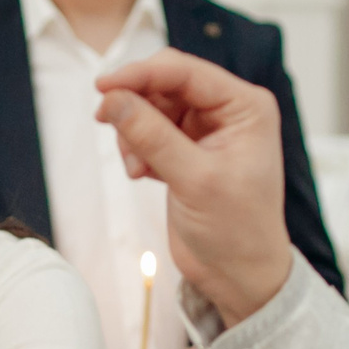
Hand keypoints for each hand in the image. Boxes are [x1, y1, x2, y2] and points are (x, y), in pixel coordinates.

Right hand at [96, 52, 293, 328]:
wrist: (239, 276)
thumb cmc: (237, 231)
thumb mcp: (195, 180)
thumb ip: (152, 136)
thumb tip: (113, 100)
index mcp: (245, 107)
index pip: (185, 72)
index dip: (140, 74)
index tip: (103, 87)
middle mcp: (228, 111)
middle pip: (164, 84)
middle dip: (135, 105)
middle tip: (108, 125)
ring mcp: (206, 131)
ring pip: (151, 107)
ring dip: (134, 132)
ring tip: (138, 168)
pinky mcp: (186, 151)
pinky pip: (148, 131)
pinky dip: (137, 149)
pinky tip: (142, 175)